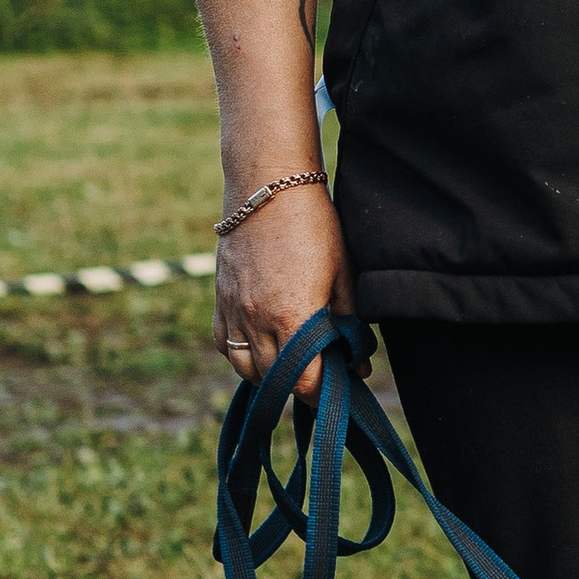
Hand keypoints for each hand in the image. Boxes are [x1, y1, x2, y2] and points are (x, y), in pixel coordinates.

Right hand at [213, 179, 353, 398]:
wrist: (267, 186)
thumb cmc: (314, 226)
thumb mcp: (343, 274)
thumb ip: (350, 323)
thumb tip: (359, 365)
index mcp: (291, 317)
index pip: (304, 381)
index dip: (323, 392)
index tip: (340, 389)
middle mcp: (255, 320)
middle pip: (274, 380)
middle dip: (299, 385)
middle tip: (321, 377)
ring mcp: (232, 311)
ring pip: (245, 368)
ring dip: (269, 374)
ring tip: (291, 363)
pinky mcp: (219, 300)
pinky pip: (225, 345)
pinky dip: (242, 354)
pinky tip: (261, 344)